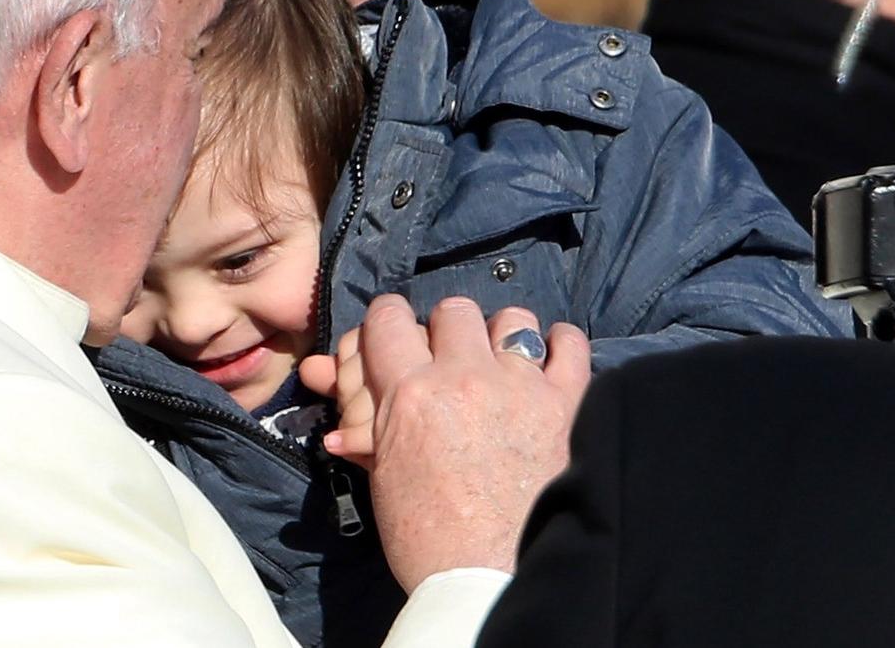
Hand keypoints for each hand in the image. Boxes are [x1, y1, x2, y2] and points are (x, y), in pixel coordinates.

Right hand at [327, 296, 588, 586]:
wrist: (491, 582)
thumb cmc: (428, 540)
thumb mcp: (383, 476)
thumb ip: (360, 420)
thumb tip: (324, 379)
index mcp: (409, 394)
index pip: (388, 317)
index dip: (387, 322)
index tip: (394, 335)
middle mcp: (464, 377)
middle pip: (451, 311)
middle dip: (445, 332)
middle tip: (448, 360)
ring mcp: (519, 387)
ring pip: (512, 319)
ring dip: (502, 337)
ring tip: (501, 364)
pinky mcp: (566, 404)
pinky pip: (570, 344)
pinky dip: (559, 346)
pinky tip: (548, 362)